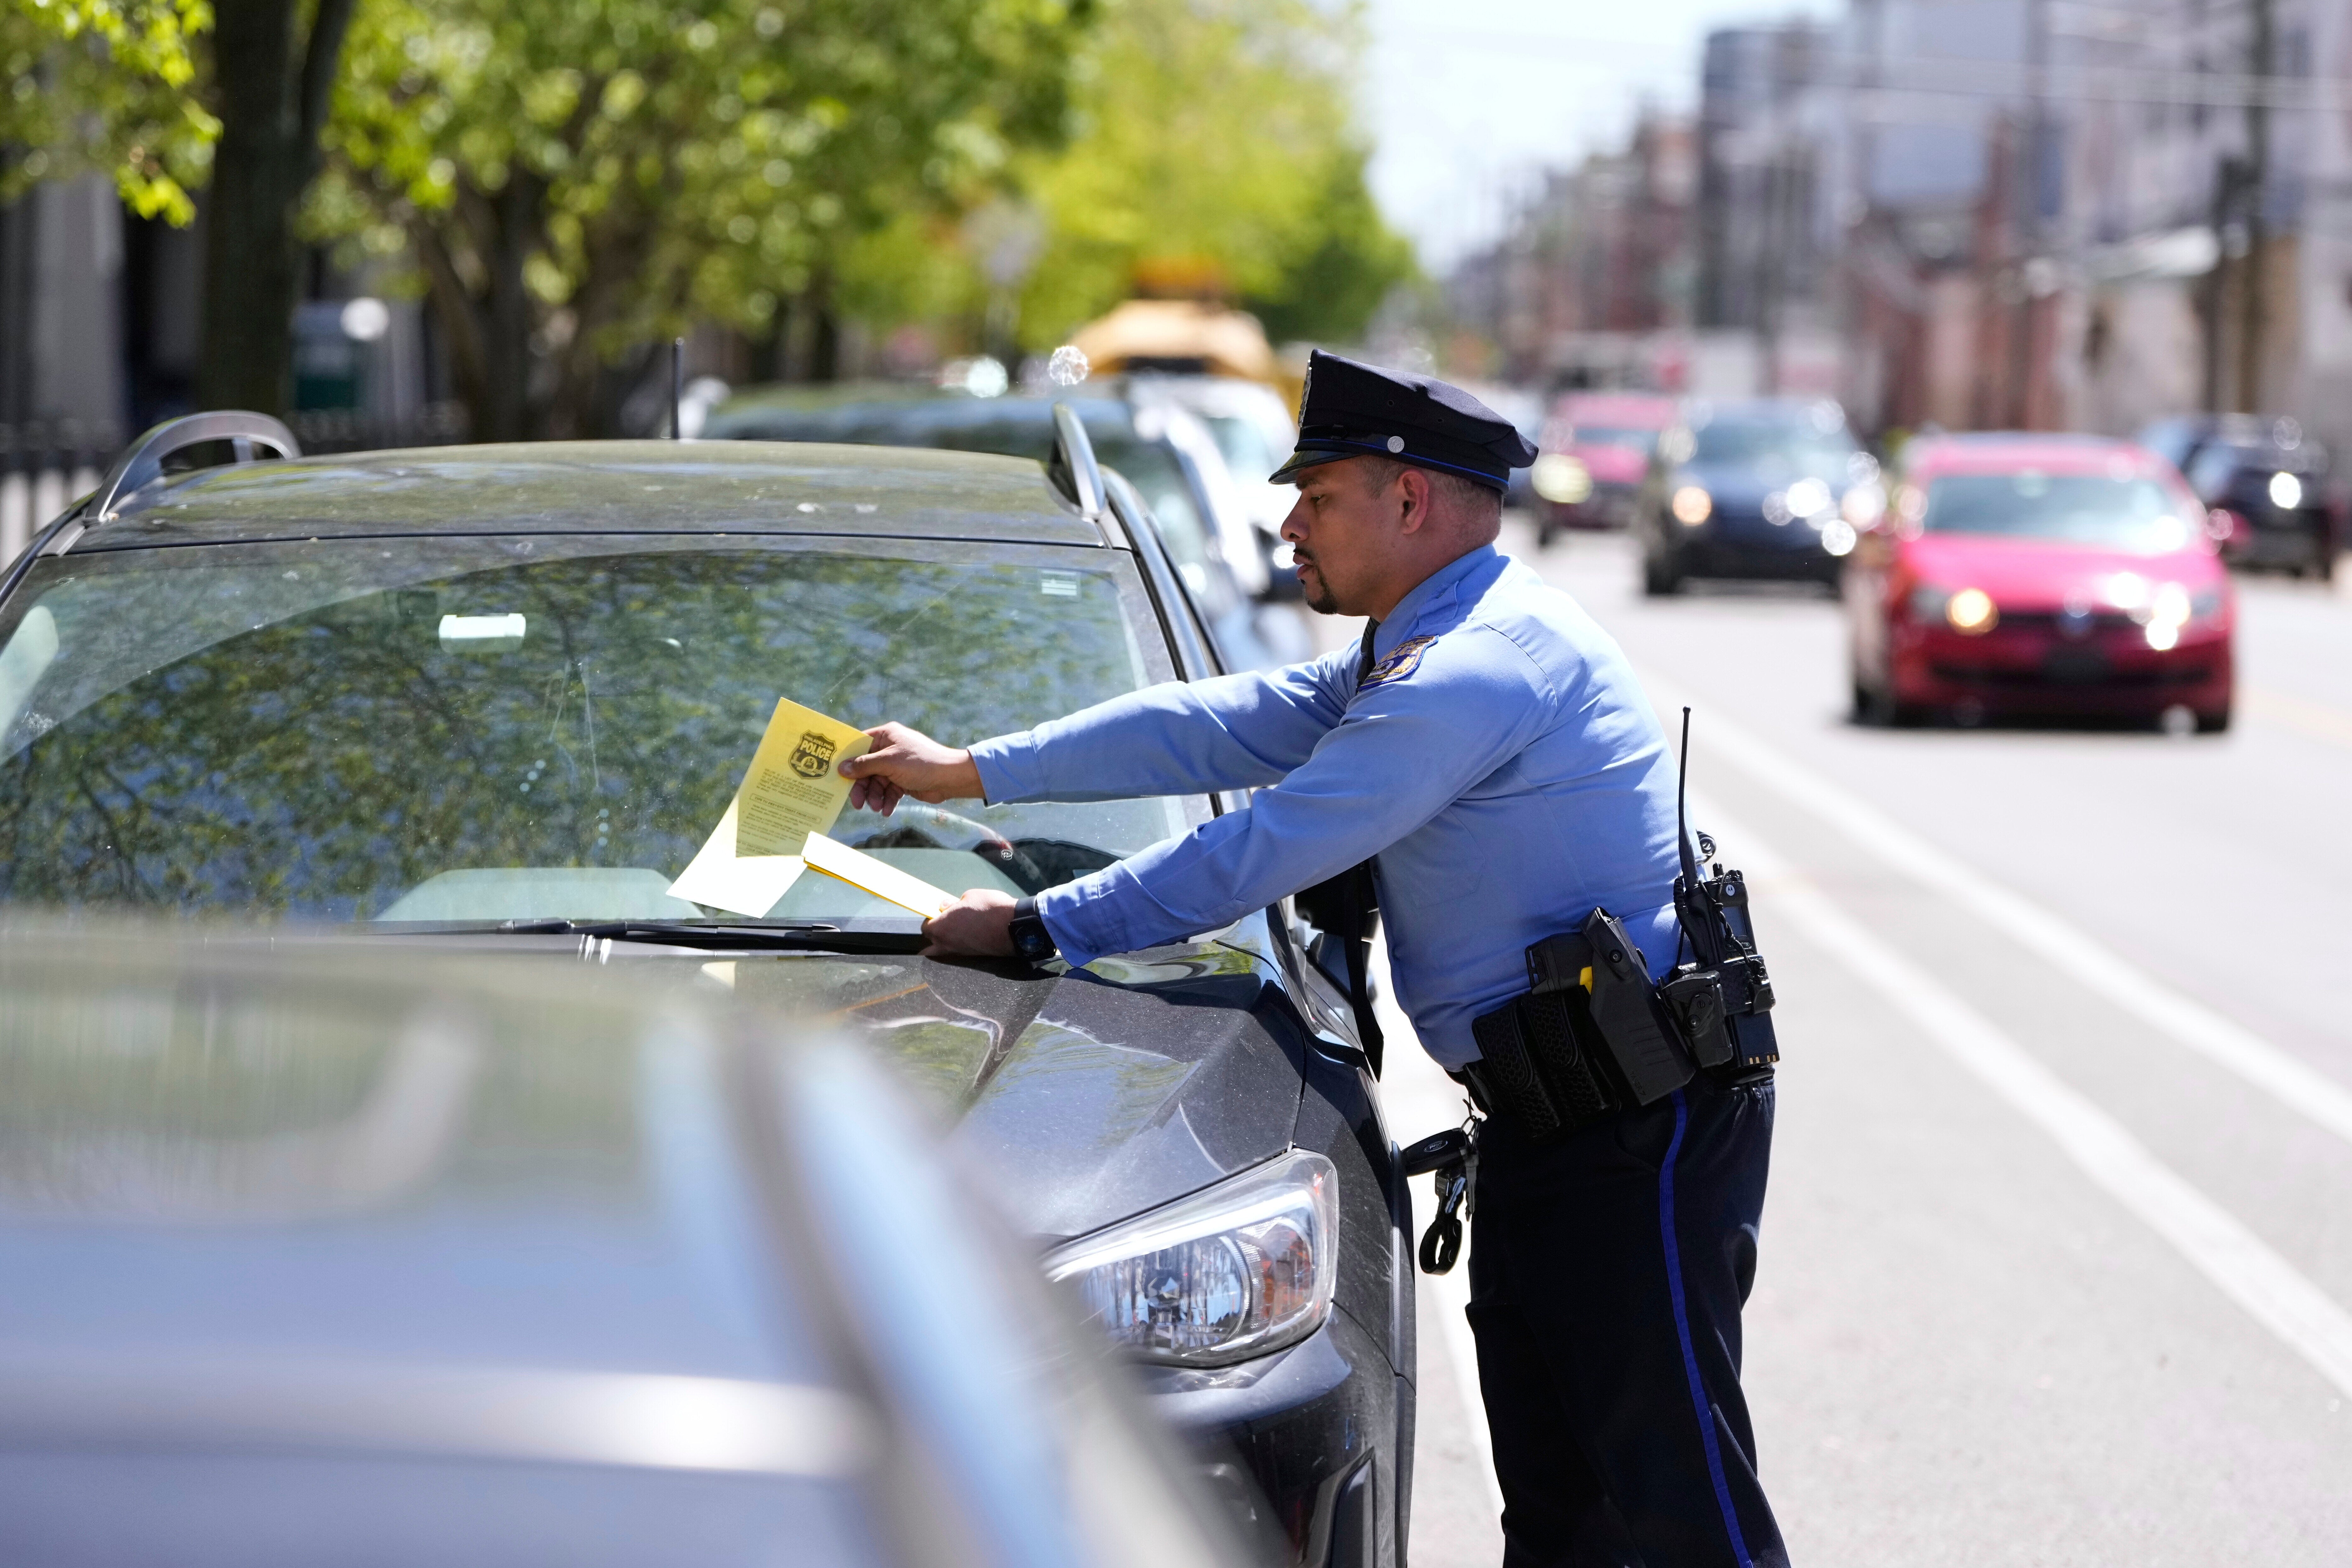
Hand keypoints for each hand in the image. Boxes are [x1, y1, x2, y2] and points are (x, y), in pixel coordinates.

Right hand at [839, 721, 983, 816]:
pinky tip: (887, 810)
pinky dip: (887, 801)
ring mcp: (896, 766)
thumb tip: (842, 768)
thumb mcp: (888, 762)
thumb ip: (864, 765)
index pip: (859, 744)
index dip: (848, 759)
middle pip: (865, 768)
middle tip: (857, 803)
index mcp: (885, 736)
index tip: (835, 773)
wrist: (950, 778)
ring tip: (877, 807)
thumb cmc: (920, 763)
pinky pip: (888, 791)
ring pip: (876, 783)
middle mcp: (889, 749)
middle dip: (862, 787)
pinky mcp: (903, 780)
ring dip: (874, 797)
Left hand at [922, 889, 1016, 957]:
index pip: (926, 927)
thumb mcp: (969, 897)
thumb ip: (953, 904)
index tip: (938, 912)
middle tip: (946, 920)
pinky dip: (959, 943)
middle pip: (932, 941)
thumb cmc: (990, 908)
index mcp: (941, 928)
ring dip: (946, 940)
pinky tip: (967, 933)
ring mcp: (959, 952)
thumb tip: (945, 907)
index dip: (930, 918)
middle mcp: (946, 943)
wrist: (1014, 927)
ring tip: (956, 928)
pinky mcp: (972, 956)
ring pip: (944, 949)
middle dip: (936, 931)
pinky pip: (958, 950)